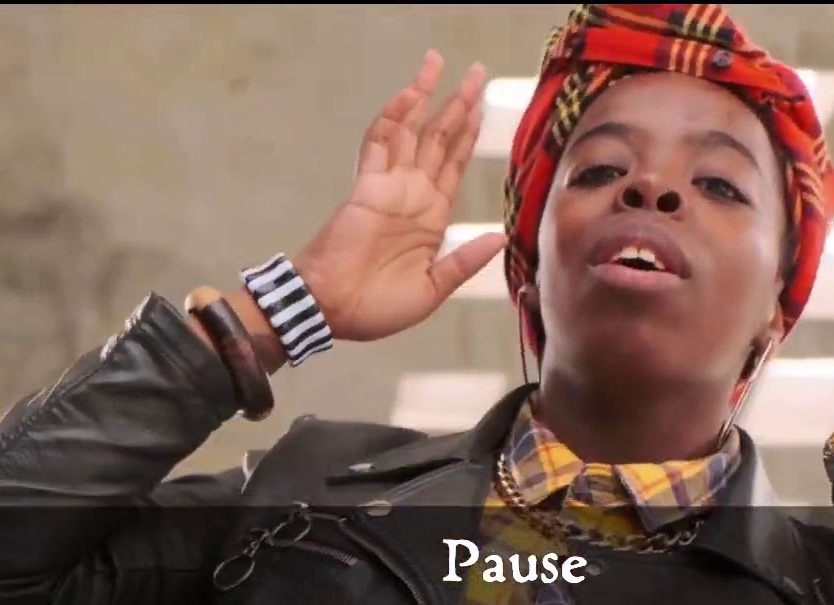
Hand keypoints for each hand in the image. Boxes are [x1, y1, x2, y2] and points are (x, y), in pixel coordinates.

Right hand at [295, 50, 507, 341]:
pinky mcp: (366, 186)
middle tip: (476, 73)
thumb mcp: (433, 289)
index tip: (484, 106)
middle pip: (440, 139)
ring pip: (411, 132)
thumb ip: (464, 261)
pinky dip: (393, 118)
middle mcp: (413, 195)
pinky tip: (409, 94)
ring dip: (426, 98)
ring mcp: (389, 187)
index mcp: (431, 218)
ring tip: (439, 64)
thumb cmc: (378, 309)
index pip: (455, 165)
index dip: (470, 135)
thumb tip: (499, 236)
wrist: (333, 312)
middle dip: (458, 105)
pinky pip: (380, 144)